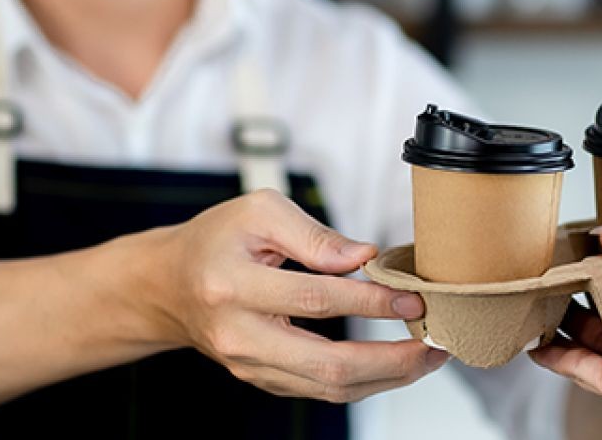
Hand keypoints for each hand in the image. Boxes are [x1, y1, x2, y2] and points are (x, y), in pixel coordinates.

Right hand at [149, 189, 447, 401]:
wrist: (168, 284)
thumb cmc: (216, 240)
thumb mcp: (259, 211)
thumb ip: (315, 235)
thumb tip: (365, 258)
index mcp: (232, 286)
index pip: (315, 299)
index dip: (370, 300)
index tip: (411, 297)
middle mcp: (238, 336)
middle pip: (326, 364)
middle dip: (391, 359)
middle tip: (433, 343)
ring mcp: (249, 365)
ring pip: (328, 388)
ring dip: (387, 377)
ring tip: (428, 356)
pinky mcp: (262, 379)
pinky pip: (320, 390)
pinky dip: (364, 381)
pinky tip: (395, 364)